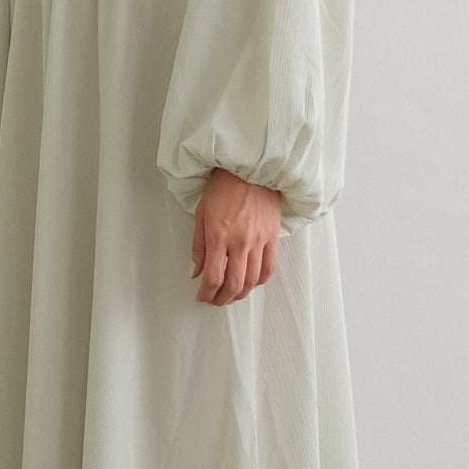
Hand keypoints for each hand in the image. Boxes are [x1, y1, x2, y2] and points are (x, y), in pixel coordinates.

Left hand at [190, 169, 282, 304]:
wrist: (250, 168)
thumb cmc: (223, 186)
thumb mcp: (201, 214)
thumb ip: (199, 246)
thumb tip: (196, 272)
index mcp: (219, 235)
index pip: (213, 277)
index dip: (206, 293)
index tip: (202, 297)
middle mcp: (240, 241)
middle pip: (234, 284)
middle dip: (222, 298)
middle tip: (215, 300)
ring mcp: (259, 240)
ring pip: (253, 280)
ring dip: (241, 293)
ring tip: (231, 295)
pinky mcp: (273, 237)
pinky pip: (269, 267)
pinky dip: (260, 281)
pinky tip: (252, 282)